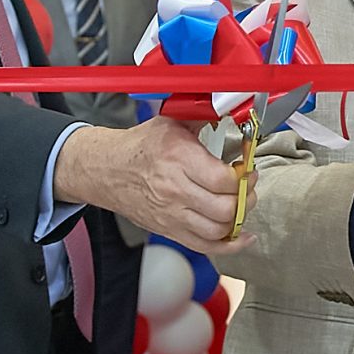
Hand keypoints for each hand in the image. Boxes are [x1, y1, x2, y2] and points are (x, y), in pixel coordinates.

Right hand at [54, 117, 243, 254]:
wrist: (106, 170)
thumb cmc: (140, 147)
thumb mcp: (171, 122)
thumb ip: (202, 116)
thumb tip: (230, 107)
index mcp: (178, 158)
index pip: (223, 179)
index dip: (244, 176)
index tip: (247, 169)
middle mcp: (175, 189)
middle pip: (224, 208)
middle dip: (245, 198)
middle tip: (247, 186)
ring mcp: (172, 214)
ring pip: (218, 230)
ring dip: (239, 220)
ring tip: (241, 204)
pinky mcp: (169, 230)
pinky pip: (204, 246)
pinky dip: (228, 245)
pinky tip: (241, 236)